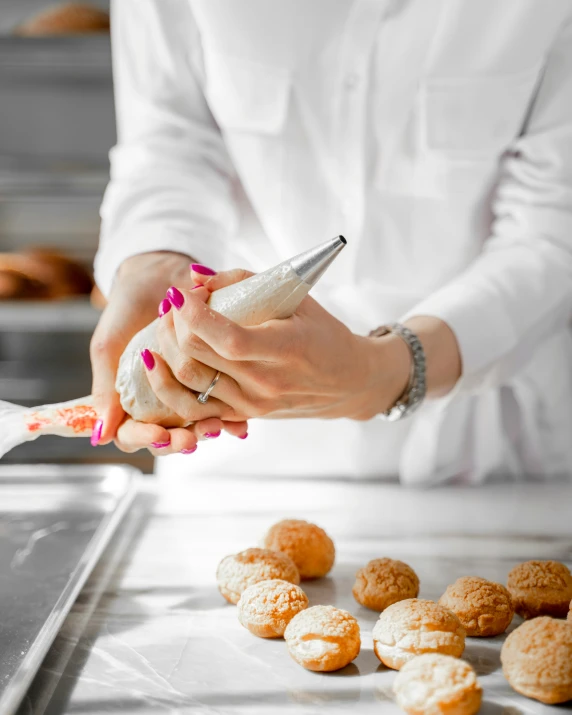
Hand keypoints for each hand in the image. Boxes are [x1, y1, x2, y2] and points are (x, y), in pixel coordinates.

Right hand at [90, 254, 247, 454]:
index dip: (145, 439)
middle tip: (192, 439)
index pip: (132, 434)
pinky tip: (239, 424)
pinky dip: (230, 418)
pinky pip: (222, 407)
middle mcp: (159, 400)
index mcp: (130, 398)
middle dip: (180, 441)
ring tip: (215, 428)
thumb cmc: (127, 310)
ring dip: (205, 431)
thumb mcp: (109, 346)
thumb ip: (104, 388)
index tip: (159, 434)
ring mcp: (186, 392)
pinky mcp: (212, 380)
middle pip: (168, 438)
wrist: (159, 276)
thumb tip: (100, 436)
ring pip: (195, 426)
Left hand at [141, 269, 412, 422]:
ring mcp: (252, 404)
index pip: (228, 338)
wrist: (347, 381)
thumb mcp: (296, 298)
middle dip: (173, 325)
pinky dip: (170, 384)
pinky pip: (194, 406)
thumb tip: (196, 277)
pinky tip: (159, 362)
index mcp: (285, 350)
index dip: (194, 314)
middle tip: (171, 303)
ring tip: (165, 325)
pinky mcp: (243, 415)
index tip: (179, 292)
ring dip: (165, 351)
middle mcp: (266, 384)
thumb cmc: (324, 333)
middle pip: (197, 357)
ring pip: (187, 384)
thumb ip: (245, 282)